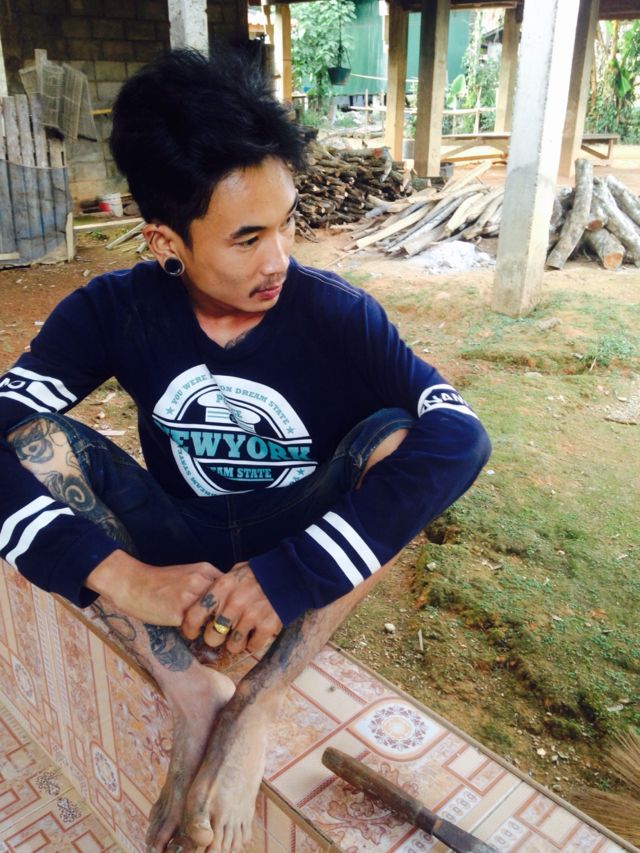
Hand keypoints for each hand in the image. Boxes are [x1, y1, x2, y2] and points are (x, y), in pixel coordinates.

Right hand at [85, 549, 221, 625]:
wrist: (132, 583)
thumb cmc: (160, 582)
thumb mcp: (188, 574)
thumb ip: (206, 584)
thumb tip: (225, 603)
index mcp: (205, 570)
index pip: (232, 590)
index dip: (232, 604)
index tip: (230, 614)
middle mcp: (201, 582)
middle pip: (227, 605)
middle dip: (226, 619)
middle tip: (222, 628)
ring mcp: (190, 597)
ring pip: (212, 619)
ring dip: (210, 628)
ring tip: (204, 630)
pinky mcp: (178, 613)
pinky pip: (193, 629)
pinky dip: (192, 632)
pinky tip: (185, 630)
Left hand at [180, 561, 282, 653]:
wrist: (291, 572)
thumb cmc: (259, 573)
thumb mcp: (235, 572)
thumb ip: (219, 586)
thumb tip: (202, 598)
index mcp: (222, 587)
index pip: (195, 614)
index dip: (190, 628)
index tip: (192, 633)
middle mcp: (234, 602)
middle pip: (212, 636)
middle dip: (215, 638)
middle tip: (222, 633)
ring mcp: (251, 615)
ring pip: (232, 646)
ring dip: (235, 644)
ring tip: (240, 635)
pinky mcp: (267, 625)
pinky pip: (252, 647)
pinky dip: (253, 643)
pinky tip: (256, 633)